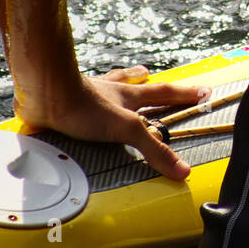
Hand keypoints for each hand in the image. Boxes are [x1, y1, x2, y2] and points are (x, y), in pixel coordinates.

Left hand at [14, 65, 209, 180]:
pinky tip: (80, 102)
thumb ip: (154, 150)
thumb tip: (181, 170)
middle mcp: (110, 92)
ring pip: (109, 84)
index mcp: (129, 97)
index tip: (203, 92)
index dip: (185, 94)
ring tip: (126, 77)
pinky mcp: (66, 101)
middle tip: (157, 77)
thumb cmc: (84, 105)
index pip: (164, 94)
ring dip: (120, 82)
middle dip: (151, 84)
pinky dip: (85, 96)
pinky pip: (80, 97)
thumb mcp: (128, 130)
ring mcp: (88, 94)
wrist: (45, 94)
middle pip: (137, 85)